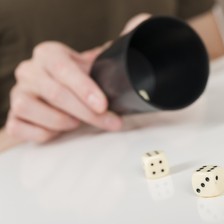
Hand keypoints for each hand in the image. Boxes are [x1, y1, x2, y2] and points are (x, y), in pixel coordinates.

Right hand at [5, 13, 149, 142]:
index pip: (63, 68)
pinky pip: (22, 128)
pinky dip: (45, 133)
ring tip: (81, 122)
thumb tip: (141, 23)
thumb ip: (122, 42)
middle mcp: (30, 71)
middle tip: (111, 122)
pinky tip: (61, 130)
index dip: (84, 88)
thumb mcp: (102, 61)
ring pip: (36, 110)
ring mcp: (19, 93)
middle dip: (87, 113)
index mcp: (49, 54)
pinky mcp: (15, 116)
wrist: (69, 95)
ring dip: (65, 122)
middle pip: (55, 93)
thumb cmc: (86, 79)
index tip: (104, 105)